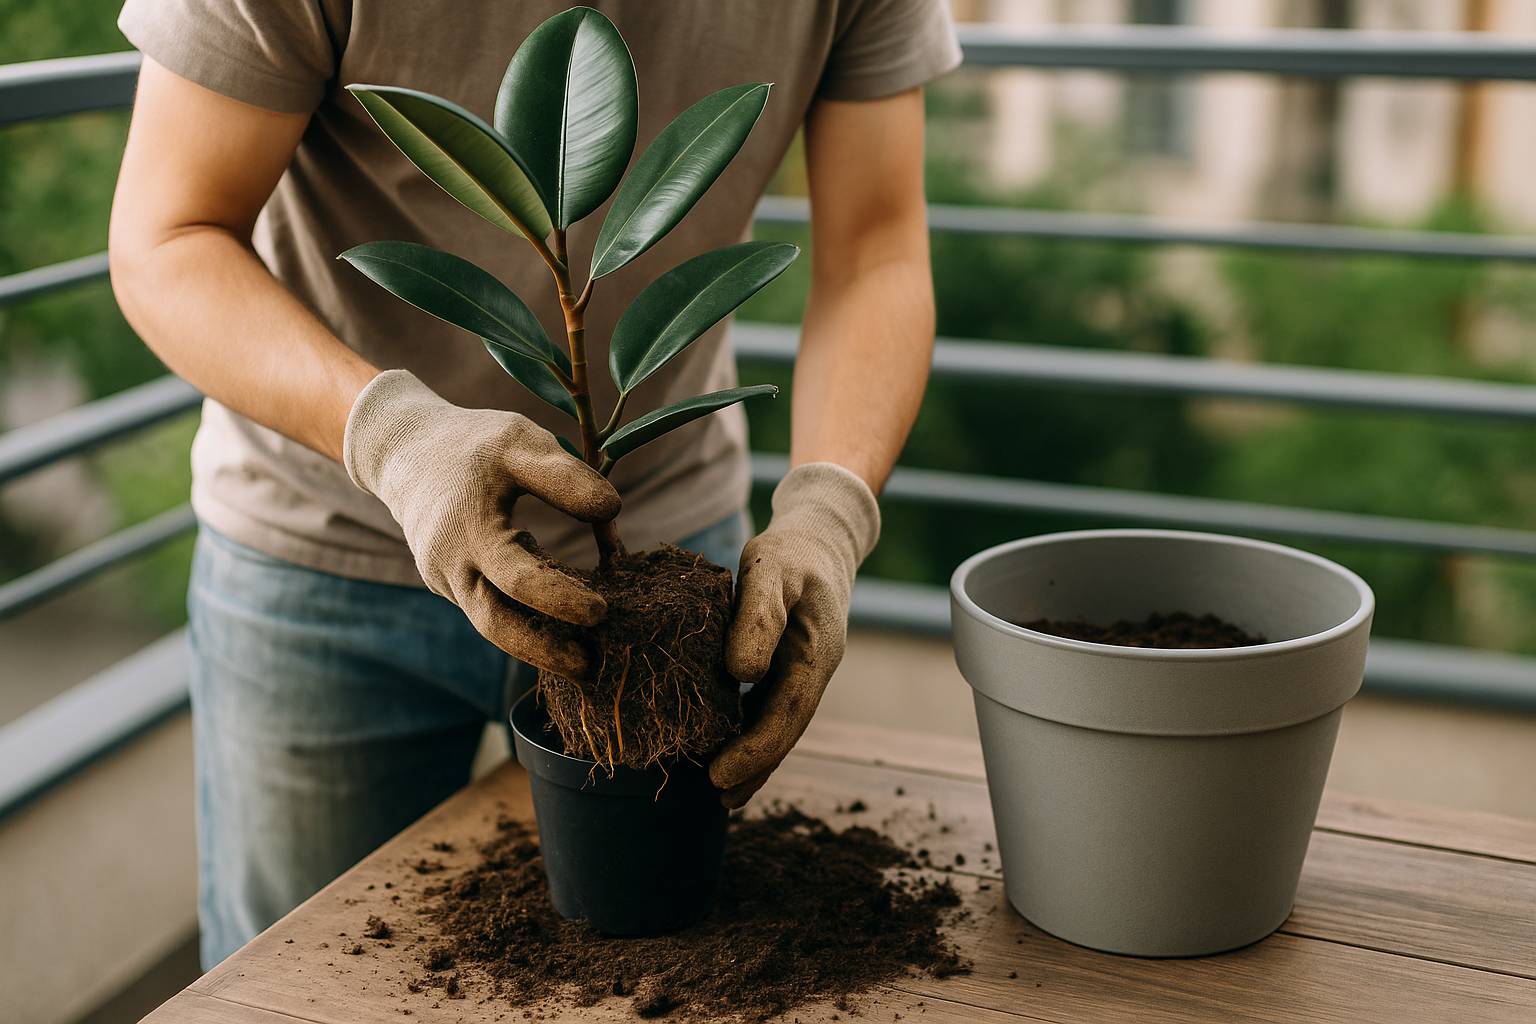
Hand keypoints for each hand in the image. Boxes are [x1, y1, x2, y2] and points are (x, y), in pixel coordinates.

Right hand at [343, 369, 619, 675]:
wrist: (405, 451)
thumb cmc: (472, 444)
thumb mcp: (519, 442)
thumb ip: (563, 476)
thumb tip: (614, 510)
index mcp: (469, 530)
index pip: (519, 580)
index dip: (561, 599)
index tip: (603, 611)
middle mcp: (452, 565)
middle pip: (496, 624)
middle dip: (543, 650)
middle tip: (591, 667)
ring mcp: (447, 580)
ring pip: (491, 625)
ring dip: (535, 646)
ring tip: (585, 661)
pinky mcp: (451, 585)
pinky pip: (489, 608)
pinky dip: (523, 623)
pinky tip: (562, 633)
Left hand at [710, 463, 879, 806]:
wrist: (819, 535)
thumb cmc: (790, 550)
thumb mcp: (771, 570)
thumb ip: (758, 617)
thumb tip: (741, 672)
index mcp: (815, 654)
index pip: (786, 715)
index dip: (756, 751)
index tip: (720, 777)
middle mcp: (813, 670)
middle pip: (785, 729)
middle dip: (755, 767)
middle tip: (717, 796)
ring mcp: (802, 670)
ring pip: (778, 723)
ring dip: (754, 758)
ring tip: (720, 791)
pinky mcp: (787, 665)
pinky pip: (770, 706)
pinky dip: (749, 730)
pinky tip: (723, 746)